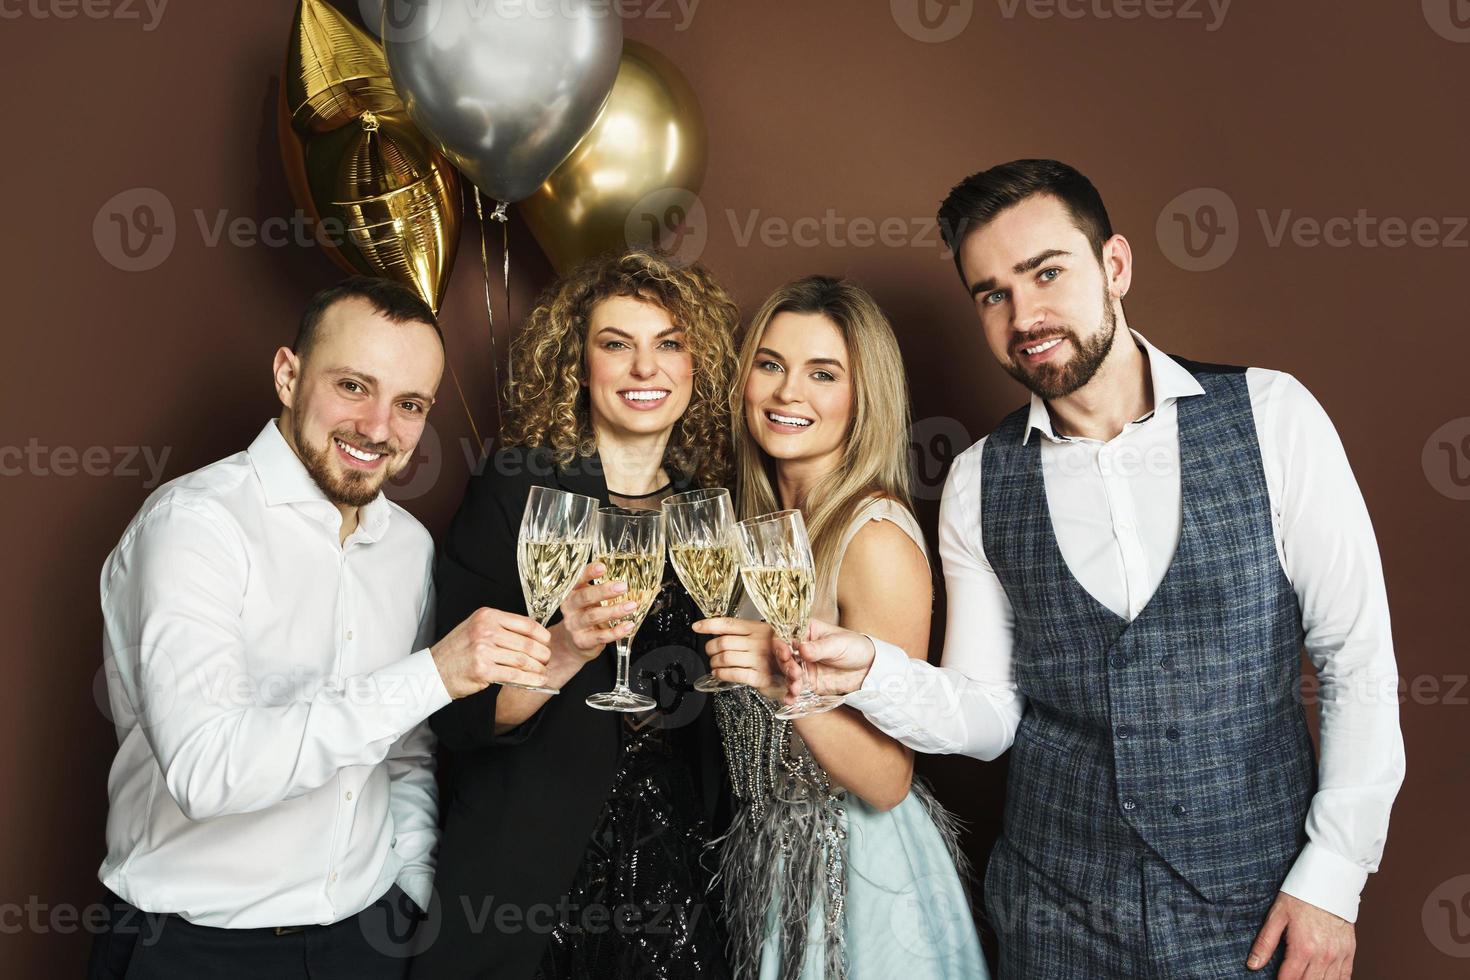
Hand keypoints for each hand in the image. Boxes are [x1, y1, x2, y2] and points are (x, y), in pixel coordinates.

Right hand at [430, 608, 552, 697]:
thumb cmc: (458, 651)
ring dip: (538, 668)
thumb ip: (501, 628)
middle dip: (542, 654)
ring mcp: (483, 650)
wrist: (434, 670)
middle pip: (527, 643)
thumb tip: (532, 636)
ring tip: (544, 672)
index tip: (547, 642)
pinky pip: (514, 675)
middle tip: (546, 660)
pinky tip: (538, 681)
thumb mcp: (477, 628)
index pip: (525, 623)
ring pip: (523, 660)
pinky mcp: (483, 670)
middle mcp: (485, 630)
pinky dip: (530, 680)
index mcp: (487, 616)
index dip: (542, 635)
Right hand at [547, 561, 637, 664]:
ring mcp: (574, 626)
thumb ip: (598, 589)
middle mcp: (569, 608)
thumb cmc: (583, 615)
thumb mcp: (586, 599)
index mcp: (571, 593)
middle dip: (604, 591)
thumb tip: (622, 580)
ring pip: (593, 616)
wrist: (571, 644)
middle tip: (622, 586)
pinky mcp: (582, 641)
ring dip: (614, 610)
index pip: (577, 580)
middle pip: (585, 597)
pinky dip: (616, 631)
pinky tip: (628, 625)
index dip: (589, 573)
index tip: (602, 567)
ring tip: (631, 605)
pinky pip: (600, 636)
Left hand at [691, 617, 784, 699]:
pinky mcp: (760, 676)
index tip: (697, 626)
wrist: (793, 675)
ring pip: (725, 658)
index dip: (709, 624)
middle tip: (710, 653)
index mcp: (758, 628)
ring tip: (715, 664)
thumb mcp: (762, 637)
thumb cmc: (775, 654)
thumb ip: (743, 633)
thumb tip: (716, 631)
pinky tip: (718, 674)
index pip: (728, 624)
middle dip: (710, 649)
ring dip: (714, 663)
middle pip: (722, 642)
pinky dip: (721, 674)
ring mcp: (760, 659)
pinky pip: (734, 674)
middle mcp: (759, 642)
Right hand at [772, 618, 876, 700]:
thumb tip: (802, 648)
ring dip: (789, 681)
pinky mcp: (808, 682)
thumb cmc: (854, 647)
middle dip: (786, 666)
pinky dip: (791, 694)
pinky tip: (791, 699)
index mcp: (806, 631)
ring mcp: (804, 666)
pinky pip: (796, 688)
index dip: (781, 644)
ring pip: (788, 673)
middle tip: (795, 673)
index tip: (785, 653)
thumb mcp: (837, 644)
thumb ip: (819, 648)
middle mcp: (801, 649)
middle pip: (784, 656)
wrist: (868, 669)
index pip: (786, 635)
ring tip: (796, 688)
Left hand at [1247, 891, 1354, 977]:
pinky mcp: (1349, 952)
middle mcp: (1323, 955)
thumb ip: (1265, 943)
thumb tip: (1252, 964)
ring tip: (1303, 978)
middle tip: (1287, 978)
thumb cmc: (1300, 897)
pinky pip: (1345, 977)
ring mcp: (1339, 955)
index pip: (1289, 979)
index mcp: (1303, 948)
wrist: (1329, 883)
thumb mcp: (1277, 916)